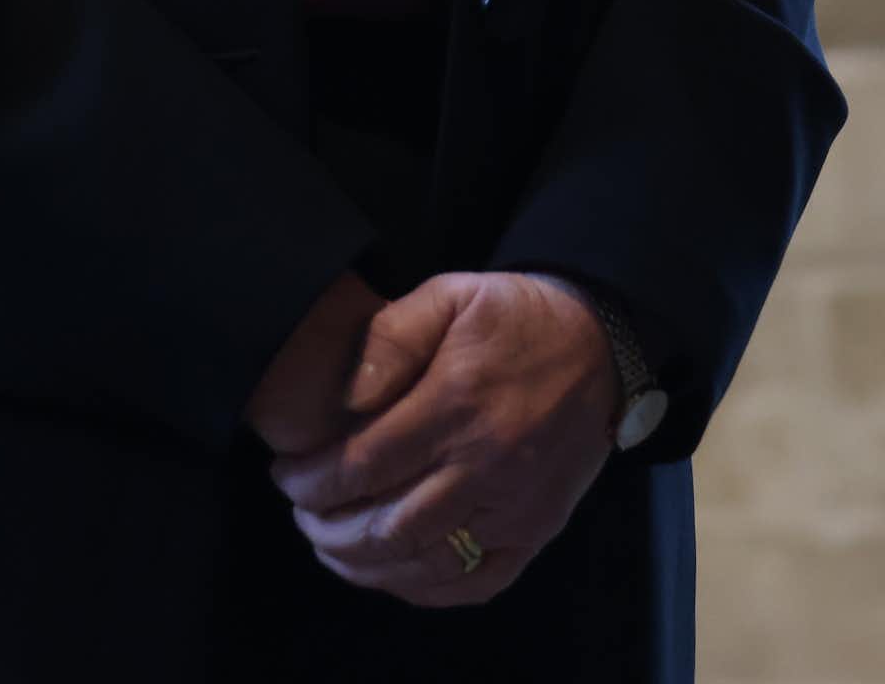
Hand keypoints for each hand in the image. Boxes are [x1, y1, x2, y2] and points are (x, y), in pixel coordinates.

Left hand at [263, 270, 617, 606]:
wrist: (598, 343)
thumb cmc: (512, 316)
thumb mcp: (448, 296)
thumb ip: (390, 337)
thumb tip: (342, 396)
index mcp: (456, 404)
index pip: (365, 465)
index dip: (314, 481)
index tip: (285, 475)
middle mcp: (486, 466)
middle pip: (388, 527)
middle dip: (329, 529)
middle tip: (302, 512)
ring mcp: (515, 509)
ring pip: (424, 563)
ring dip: (364, 564)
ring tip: (330, 543)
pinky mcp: (536, 533)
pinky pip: (473, 583)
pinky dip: (422, 588)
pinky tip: (390, 572)